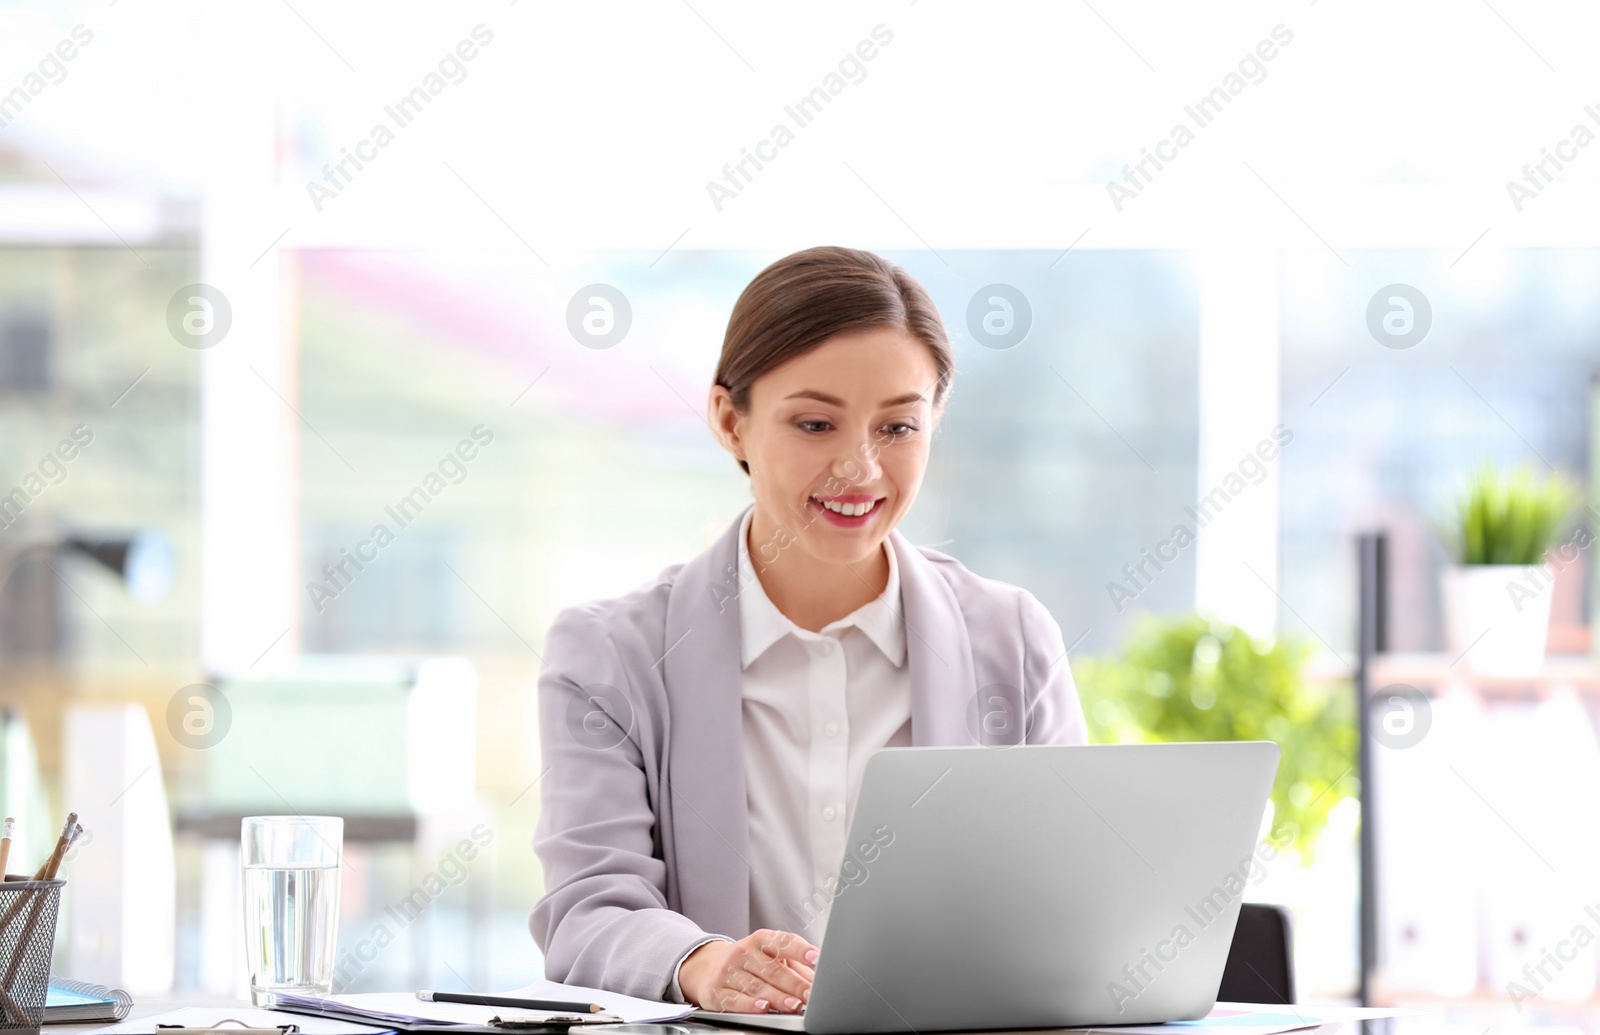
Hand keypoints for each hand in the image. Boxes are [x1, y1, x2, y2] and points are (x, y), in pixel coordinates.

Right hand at [679, 929, 819, 1012]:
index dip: (800, 950)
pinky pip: (735, 999)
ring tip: (794, 1005)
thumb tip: (818, 978)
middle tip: (810, 994)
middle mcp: (743, 953)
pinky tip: (763, 1007)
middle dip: (794, 983)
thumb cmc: (747, 962)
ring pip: (756, 986)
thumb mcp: (768, 955)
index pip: (782, 942)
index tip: (816, 958)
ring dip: (777, 997)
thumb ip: (794, 965)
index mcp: (760, 940)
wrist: (707, 967)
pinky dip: (750, 1005)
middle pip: (772, 969)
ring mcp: (728, 972)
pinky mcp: (716, 992)